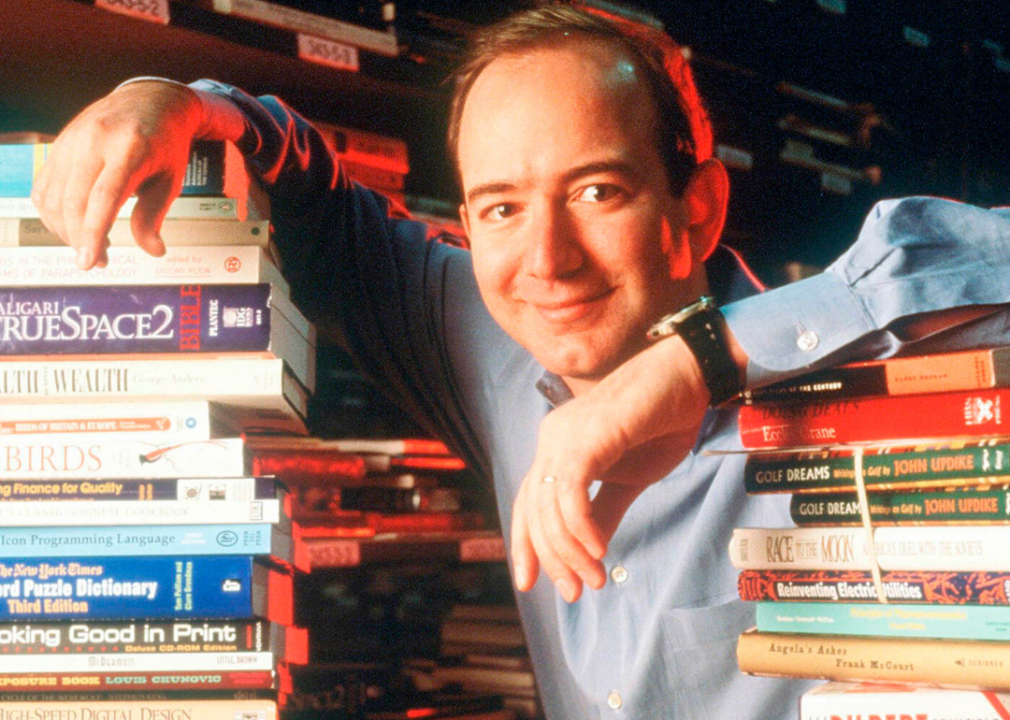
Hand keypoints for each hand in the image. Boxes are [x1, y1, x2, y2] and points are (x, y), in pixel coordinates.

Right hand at [31, 81, 203, 269]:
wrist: (149, 100)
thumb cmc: (165, 143)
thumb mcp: (171, 179)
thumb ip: (155, 215)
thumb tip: (154, 251)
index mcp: (129, 148)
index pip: (104, 196)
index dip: (94, 232)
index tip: (90, 262)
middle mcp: (94, 141)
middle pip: (75, 201)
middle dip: (82, 240)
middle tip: (100, 262)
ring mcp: (71, 141)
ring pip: (53, 198)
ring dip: (67, 231)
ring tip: (92, 245)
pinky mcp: (57, 146)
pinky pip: (44, 188)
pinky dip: (54, 215)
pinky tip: (74, 226)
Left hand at [510, 335, 725, 601]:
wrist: (689, 379)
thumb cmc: (661, 422)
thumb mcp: (630, 479)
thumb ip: (604, 511)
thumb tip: (590, 550)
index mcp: (557, 447)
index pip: (528, 504)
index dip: (527, 545)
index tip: (531, 583)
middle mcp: (552, 439)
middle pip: (534, 512)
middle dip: (551, 559)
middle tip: (575, 592)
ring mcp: (565, 435)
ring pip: (549, 507)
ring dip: (570, 551)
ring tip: (594, 578)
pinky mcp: (587, 436)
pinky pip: (572, 492)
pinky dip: (580, 527)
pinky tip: (598, 549)